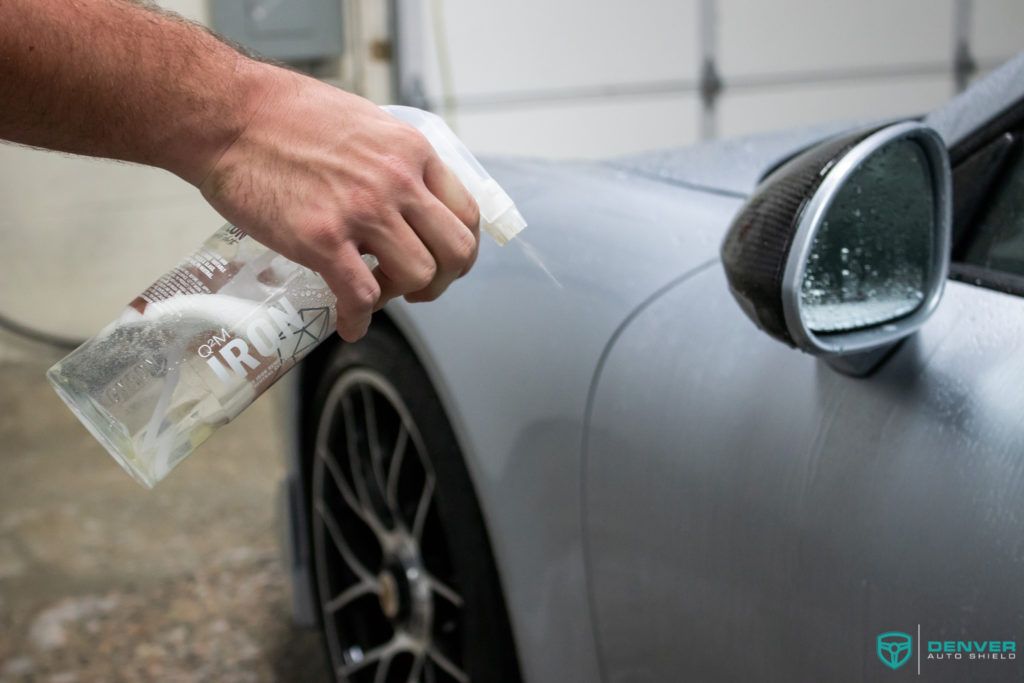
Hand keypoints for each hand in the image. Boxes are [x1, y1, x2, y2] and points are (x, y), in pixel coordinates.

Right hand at [196, 63, 479, 341]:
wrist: (227, 116)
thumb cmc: (283, 116)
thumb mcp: (364, 123)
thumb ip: (392, 160)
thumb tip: (404, 197)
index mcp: (411, 152)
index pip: (467, 214)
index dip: (458, 249)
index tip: (440, 261)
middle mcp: (397, 181)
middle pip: (455, 251)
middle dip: (442, 280)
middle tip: (415, 288)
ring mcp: (362, 211)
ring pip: (419, 276)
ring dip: (401, 296)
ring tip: (373, 294)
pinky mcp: (321, 239)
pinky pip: (360, 296)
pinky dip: (358, 320)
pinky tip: (347, 323)